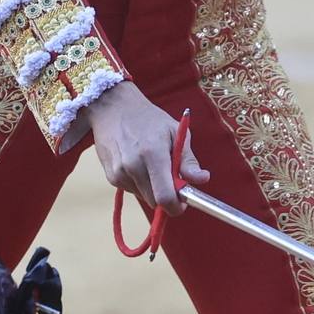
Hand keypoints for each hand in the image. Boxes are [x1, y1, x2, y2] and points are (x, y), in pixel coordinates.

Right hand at [78, 81, 209, 213]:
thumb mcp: (175, 132)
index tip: (183, 202)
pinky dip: (139, 183)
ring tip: (151, 165)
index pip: (165, 196)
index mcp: (153, 154)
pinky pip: (132, 190)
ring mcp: (119, 172)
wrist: (113, 107)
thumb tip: (202, 180)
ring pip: (144, 197)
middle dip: (166, 196)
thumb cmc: (148, 118)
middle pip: (155, 201)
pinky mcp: (110, 176)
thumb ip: (188, 160)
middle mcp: (133, 166)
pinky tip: (137, 164)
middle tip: (170, 179)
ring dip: (152, 189)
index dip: (176, 206)